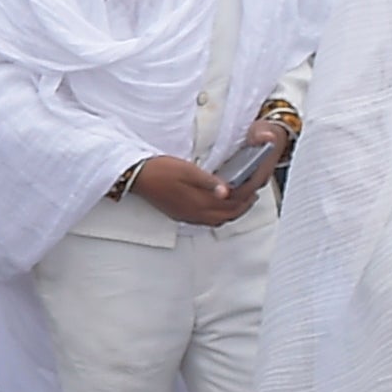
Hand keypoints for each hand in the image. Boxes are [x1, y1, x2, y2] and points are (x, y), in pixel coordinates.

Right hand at [127, 154, 255, 228]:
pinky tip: (219, 206)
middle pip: (228, 215)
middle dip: (244, 205)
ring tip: (241, 200)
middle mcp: (196, 214)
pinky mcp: (181, 215)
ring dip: (233, 212)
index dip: (246, 195)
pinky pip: (208, 220)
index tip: (255, 185)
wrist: (136, 177)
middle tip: (253, 194)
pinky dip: (220, 215)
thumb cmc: (161, 170)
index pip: (231, 203)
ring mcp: (188, 216)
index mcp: (200, 203)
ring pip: (219, 220)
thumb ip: (209, 182)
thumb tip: (227, 191)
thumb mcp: (187, 170)